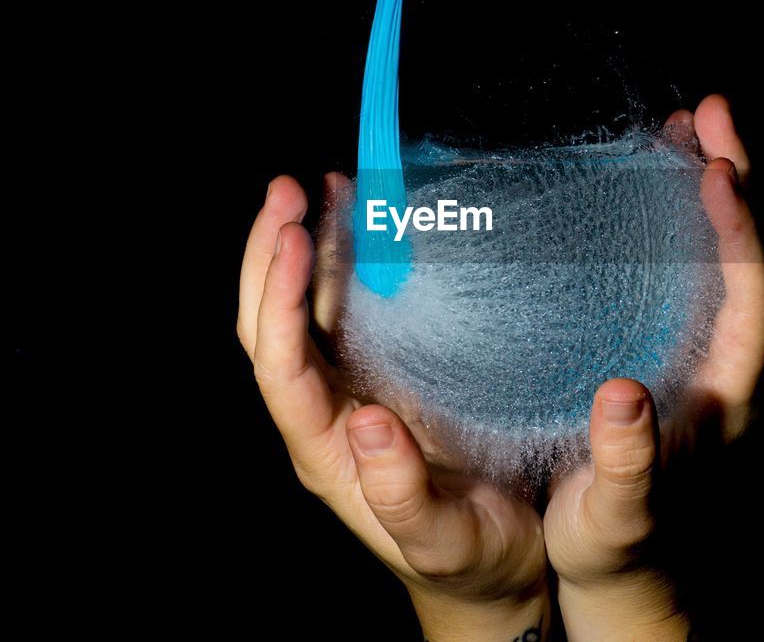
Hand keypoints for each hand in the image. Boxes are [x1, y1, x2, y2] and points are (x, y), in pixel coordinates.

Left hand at [237, 175, 549, 639]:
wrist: (491, 573)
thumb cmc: (468, 558)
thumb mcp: (439, 538)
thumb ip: (399, 491)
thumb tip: (365, 422)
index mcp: (325, 453)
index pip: (279, 367)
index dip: (278, 300)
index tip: (292, 236)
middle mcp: (324, 417)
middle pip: (272, 328)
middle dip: (272, 255)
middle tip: (291, 190)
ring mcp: (348, 395)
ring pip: (306, 312)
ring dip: (305, 248)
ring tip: (322, 189)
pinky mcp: (379, 383)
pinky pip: (346, 316)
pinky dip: (345, 265)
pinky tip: (361, 227)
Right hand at [544, 94, 763, 639]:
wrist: (618, 554)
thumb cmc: (615, 535)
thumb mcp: (616, 513)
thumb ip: (625, 463)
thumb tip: (621, 397)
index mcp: (726, 398)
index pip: (754, 303)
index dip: (741, 237)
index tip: (719, 174)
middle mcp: (725, 363)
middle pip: (751, 260)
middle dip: (736, 180)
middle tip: (707, 112)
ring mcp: (703, 347)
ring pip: (723, 253)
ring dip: (711, 184)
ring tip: (683, 123)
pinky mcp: (674, 342)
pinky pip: (691, 263)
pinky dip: (680, 213)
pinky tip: (651, 179)